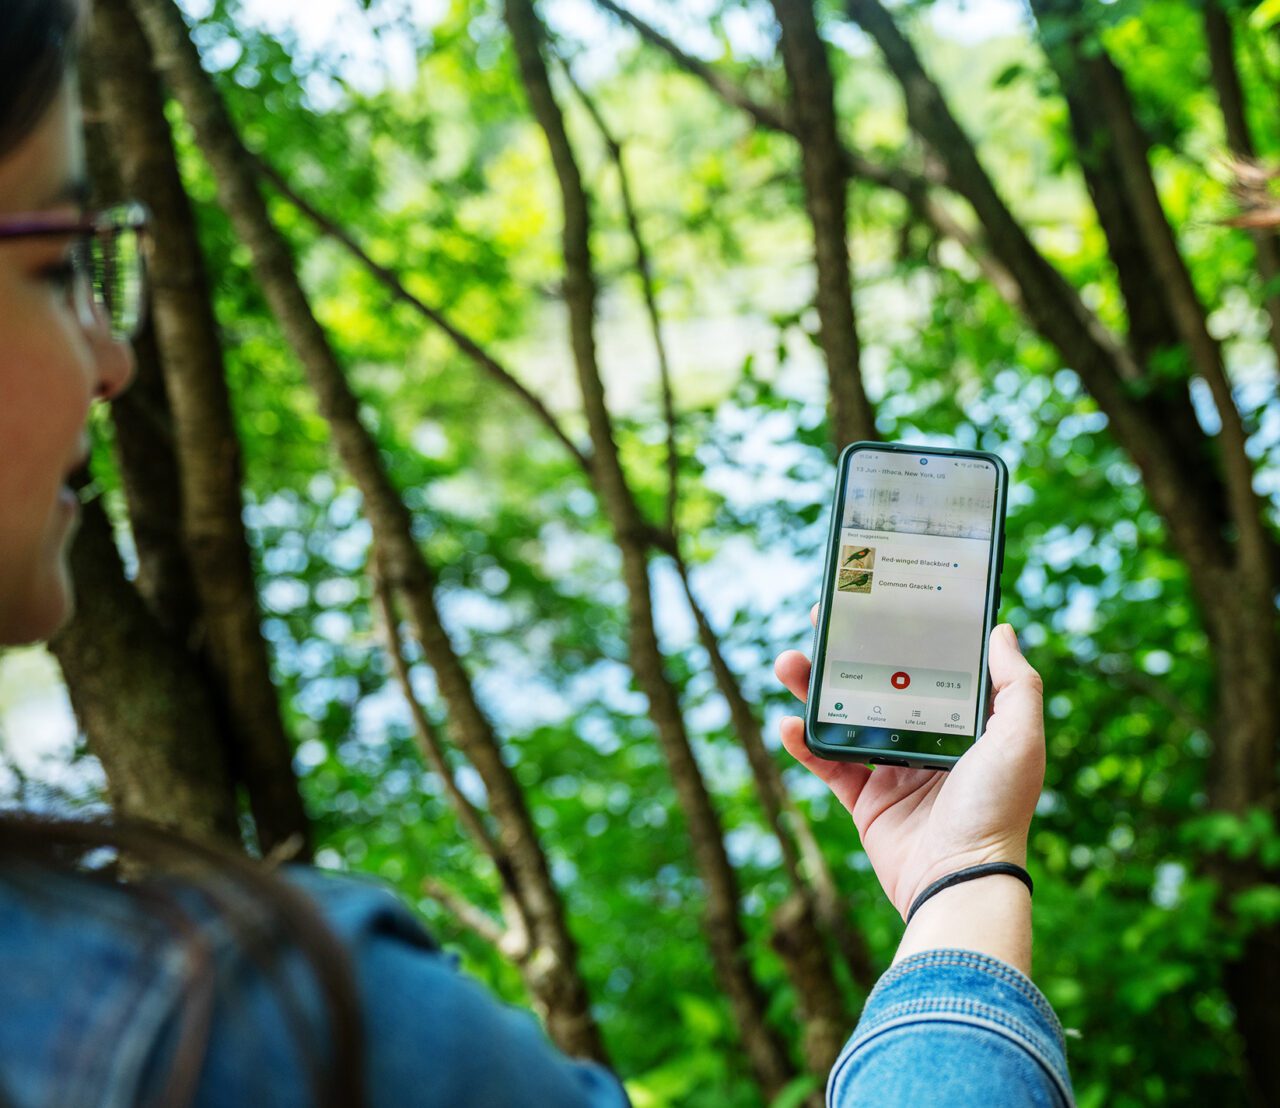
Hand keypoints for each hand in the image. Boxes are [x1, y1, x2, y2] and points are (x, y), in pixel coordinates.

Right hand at [774, 614, 1044, 919]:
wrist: (961, 879)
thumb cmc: (998, 808)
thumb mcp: (1020, 738)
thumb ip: (1016, 684)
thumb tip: (1001, 629)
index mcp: (962, 722)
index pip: (926, 665)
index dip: (900, 634)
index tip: (877, 603)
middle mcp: (926, 739)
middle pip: (875, 683)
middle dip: (844, 652)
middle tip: (820, 622)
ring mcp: (892, 769)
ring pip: (844, 716)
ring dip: (812, 688)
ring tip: (789, 664)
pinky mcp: (865, 799)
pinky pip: (826, 763)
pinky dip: (803, 743)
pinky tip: (788, 724)